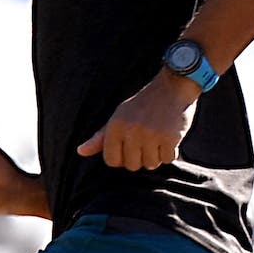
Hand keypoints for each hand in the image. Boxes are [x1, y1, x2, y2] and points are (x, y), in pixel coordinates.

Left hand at [75, 74, 197, 170]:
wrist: (172, 86)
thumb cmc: (143, 105)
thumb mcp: (118, 116)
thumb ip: (100, 137)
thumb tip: (80, 152)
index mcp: (114, 126)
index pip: (111, 161)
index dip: (122, 157)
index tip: (130, 146)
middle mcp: (130, 131)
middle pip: (131, 166)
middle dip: (140, 158)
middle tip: (147, 139)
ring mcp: (150, 135)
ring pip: (150, 165)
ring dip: (156, 156)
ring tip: (158, 137)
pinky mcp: (169, 138)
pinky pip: (168, 159)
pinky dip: (171, 152)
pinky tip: (170, 137)